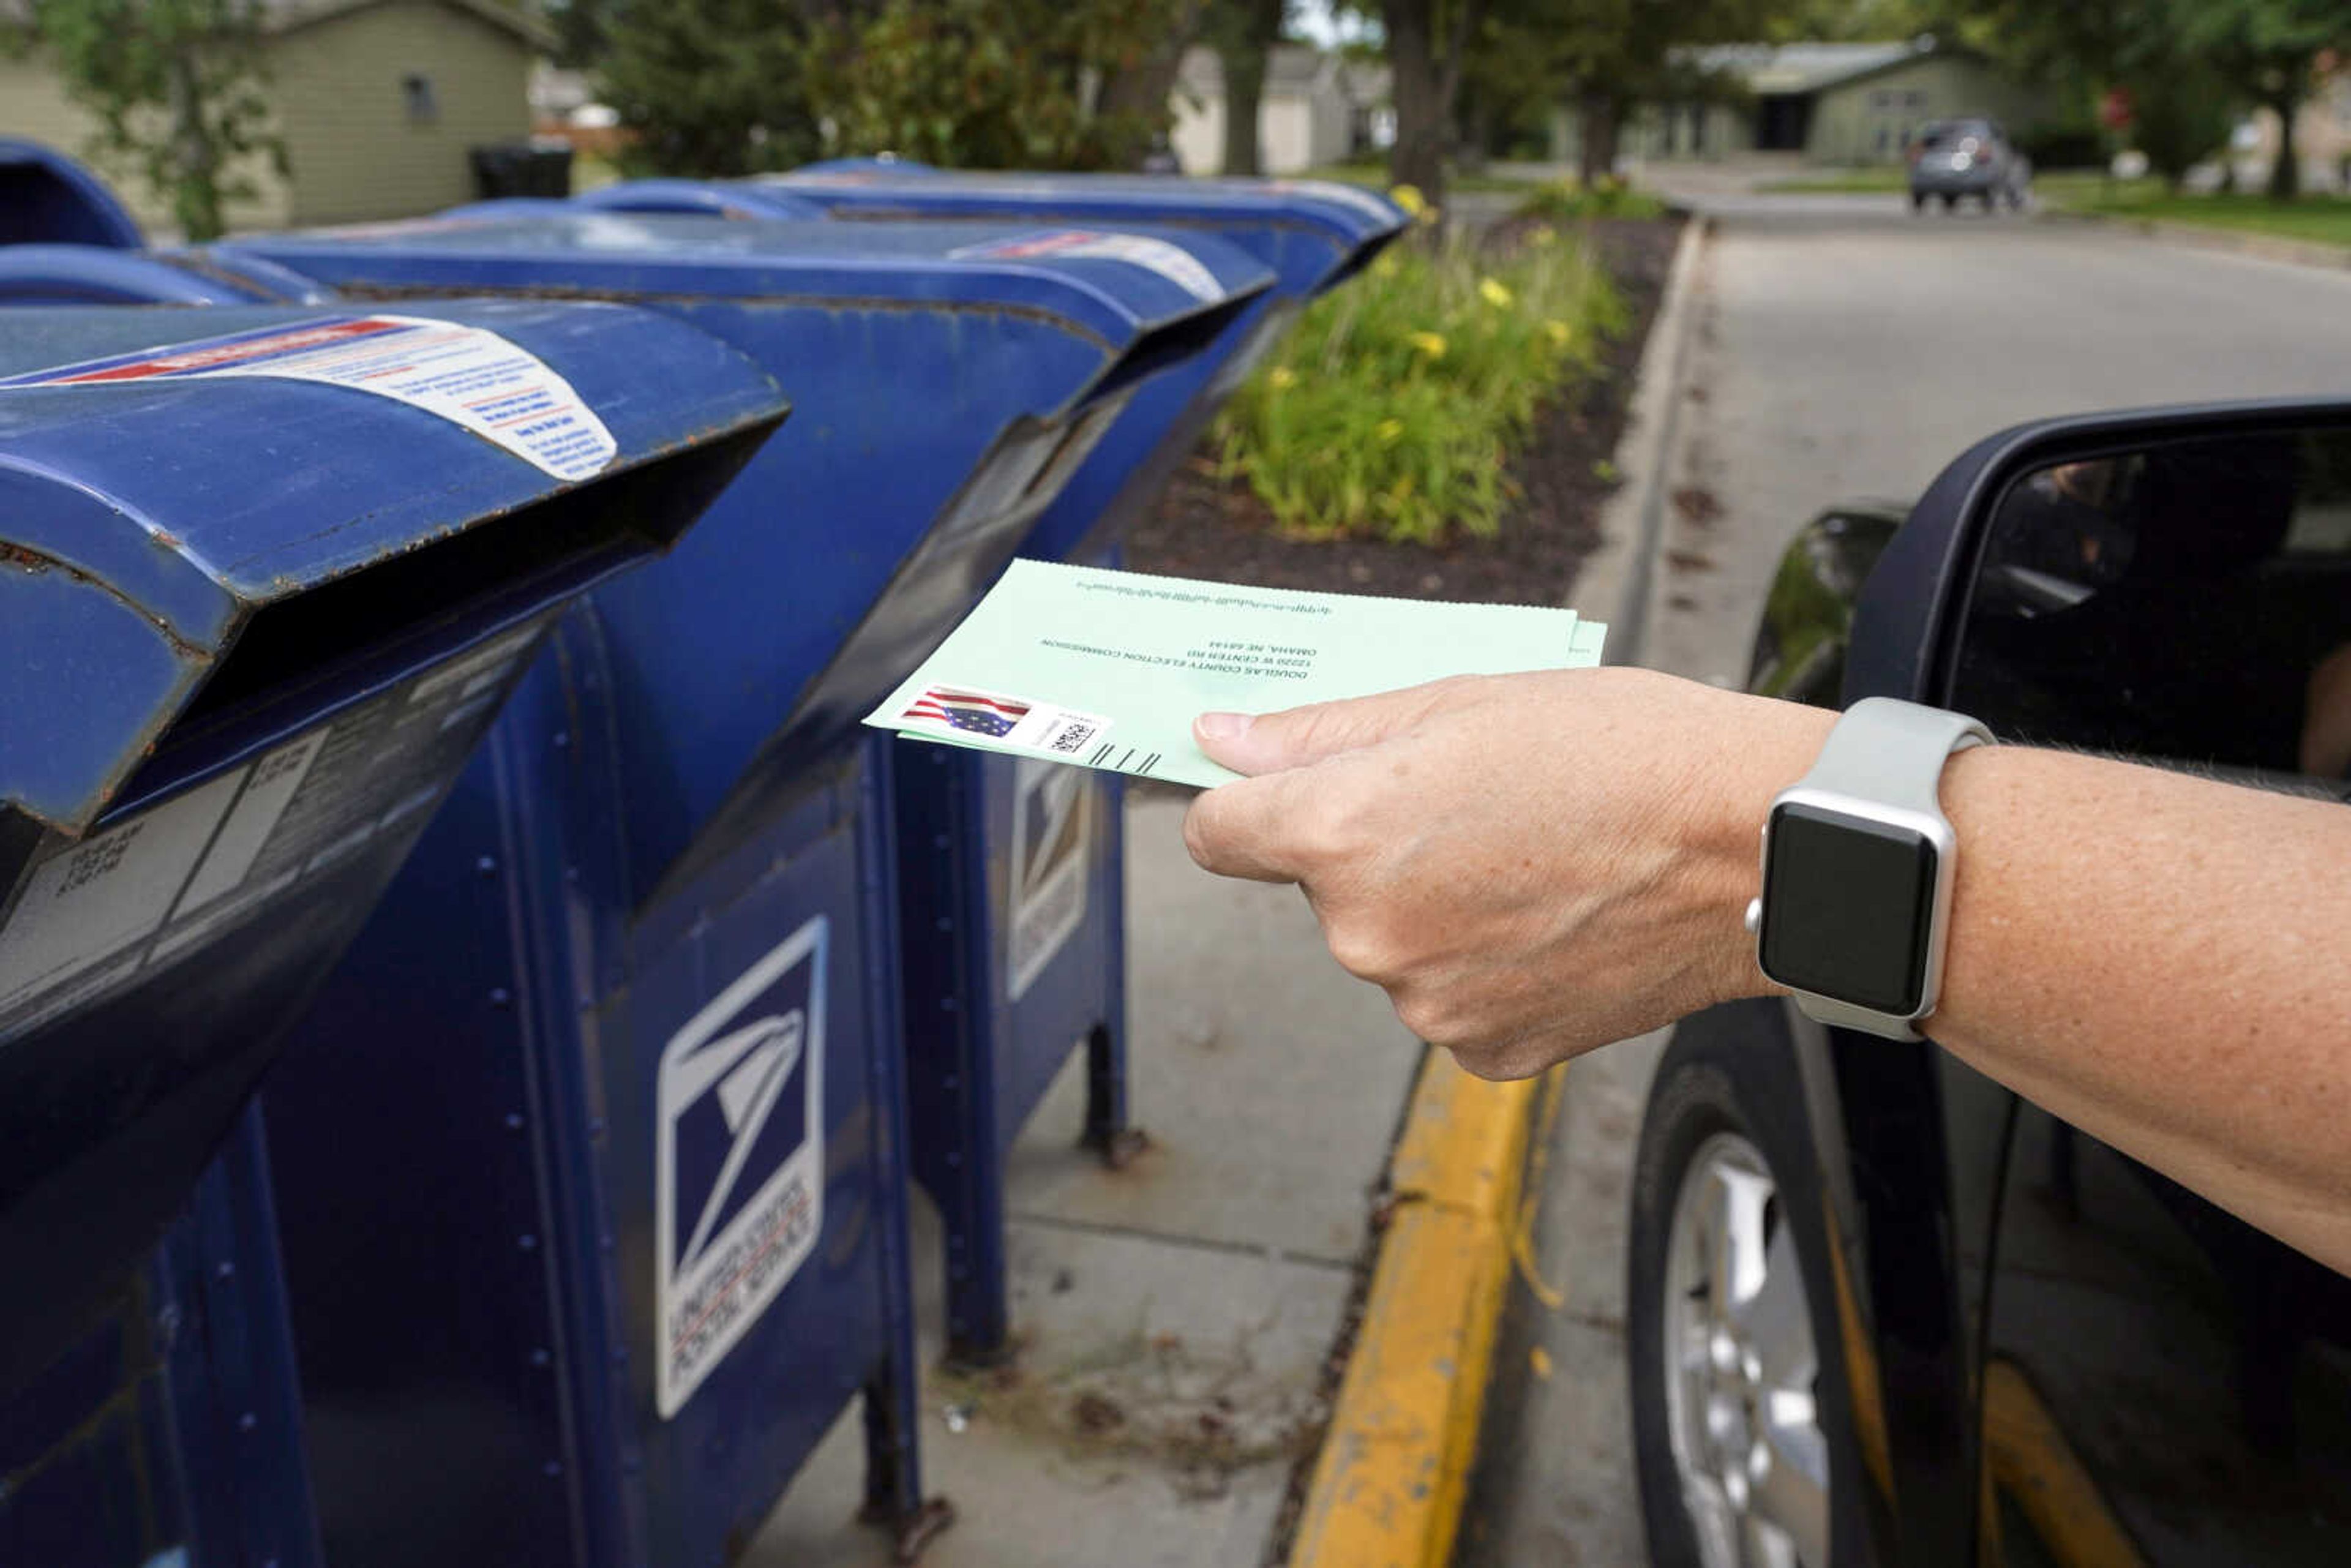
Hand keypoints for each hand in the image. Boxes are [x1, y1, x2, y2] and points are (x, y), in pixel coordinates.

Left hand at [1181, 668, 1831, 1077]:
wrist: (1756, 847)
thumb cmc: (1626, 753)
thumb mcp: (1460, 701)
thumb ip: (1322, 734)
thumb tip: (1222, 741)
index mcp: (1342, 836)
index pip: (1219, 834)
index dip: (1251, 803)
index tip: (1284, 792)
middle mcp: (1366, 935)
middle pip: (1322, 888)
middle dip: (1376, 849)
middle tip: (1480, 807)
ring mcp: (1427, 1003)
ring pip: (1392, 944)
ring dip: (1436, 907)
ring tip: (1537, 860)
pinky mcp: (1488, 1049)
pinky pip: (1453, 996)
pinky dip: (1488, 963)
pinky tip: (1557, 919)